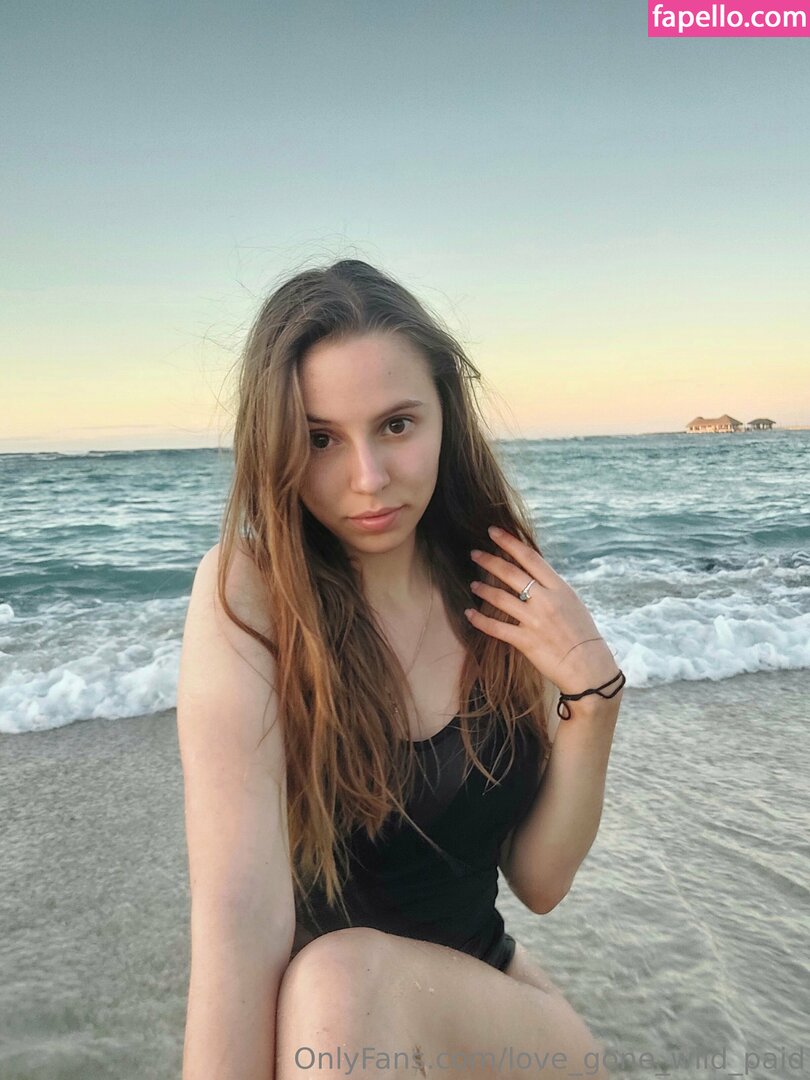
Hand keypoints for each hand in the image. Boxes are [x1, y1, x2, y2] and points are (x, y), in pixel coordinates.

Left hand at [466, 525, 620, 695]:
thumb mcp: (572, 602)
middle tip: (474, 553)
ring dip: (482, 589)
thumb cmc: (582, 633)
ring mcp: (534, 620)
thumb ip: (551, 588)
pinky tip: (469, 614)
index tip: (493, 532)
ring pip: (500, 598)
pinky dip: (480, 620)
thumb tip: (531, 573)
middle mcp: (545, 600)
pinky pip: (496, 628)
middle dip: (489, 560)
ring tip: (473, 585)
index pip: (530, 557)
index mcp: (559, 588)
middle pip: (511, 573)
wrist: (589, 667)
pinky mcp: (526, 641)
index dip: (509, 542)